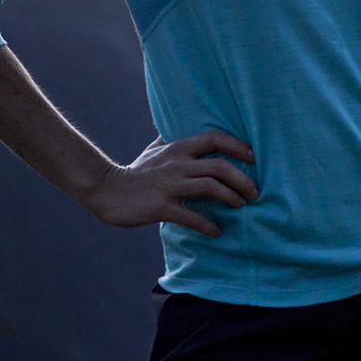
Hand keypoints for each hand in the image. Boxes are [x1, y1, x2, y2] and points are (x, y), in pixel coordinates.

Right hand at [79, 129, 258, 235]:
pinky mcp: (161, 206)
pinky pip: (191, 215)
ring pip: (210, 187)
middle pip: (219, 165)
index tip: (254, 158)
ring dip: (231, 198)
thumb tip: (180, 129)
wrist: (105, 190)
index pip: (214, 138)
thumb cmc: (135, 172)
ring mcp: (169, 185)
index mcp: (178, 148)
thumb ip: (170, 140)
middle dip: (242, 179)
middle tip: (254, 192)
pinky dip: (208, 225)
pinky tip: (216, 231)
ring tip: (241, 206)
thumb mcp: (153, 150)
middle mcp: (177, 163)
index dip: (238, 146)